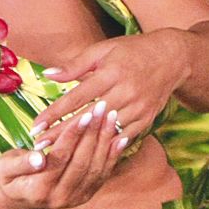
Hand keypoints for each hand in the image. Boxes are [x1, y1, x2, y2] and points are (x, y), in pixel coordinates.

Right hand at [0, 101, 131, 208]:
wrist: (21, 202)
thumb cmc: (10, 177)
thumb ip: (21, 163)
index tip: (84, 115)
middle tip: (102, 108)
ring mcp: (76, 198)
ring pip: (96, 167)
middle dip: (94, 133)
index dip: (73, 136)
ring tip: (111, 116)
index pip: (61, 158)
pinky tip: (120, 137)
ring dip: (106, 141)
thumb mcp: (5, 168)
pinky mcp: (86, 194)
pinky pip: (103, 174)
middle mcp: (62, 197)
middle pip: (82, 161)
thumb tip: (38, 158)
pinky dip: (113, 155)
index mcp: (40, 189)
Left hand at [30, 33, 184, 142]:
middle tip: (39, 147)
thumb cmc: (132, 51)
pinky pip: (122, 138)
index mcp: (110, 74)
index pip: (75, 97)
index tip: (36, 126)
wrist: (172, 59)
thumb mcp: (103, 50)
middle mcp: (123, 93)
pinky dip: (106, 148)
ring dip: (81, 145)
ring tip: (59, 156)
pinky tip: (90, 158)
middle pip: (87, 119)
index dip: (54, 113)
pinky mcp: (146, 120)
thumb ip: (76, 65)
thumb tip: (49, 75)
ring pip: (103, 132)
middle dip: (61, 135)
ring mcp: (137, 109)